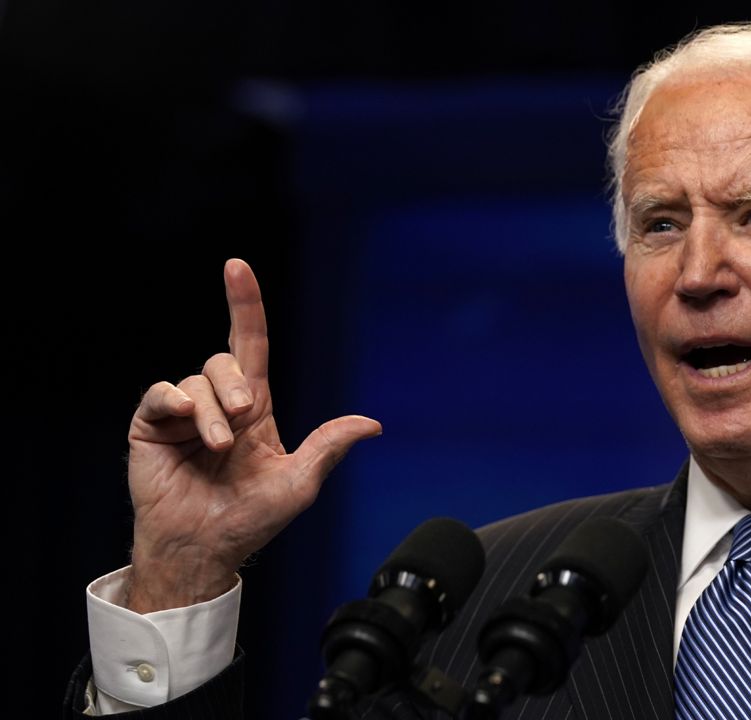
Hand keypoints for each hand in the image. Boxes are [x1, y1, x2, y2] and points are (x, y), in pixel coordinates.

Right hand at [124, 259, 381, 612]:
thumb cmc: (251, 520)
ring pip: (196, 381)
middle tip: (244, 420)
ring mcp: (183, 415)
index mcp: (255, 408)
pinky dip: (173, 401)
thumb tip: (372, 425)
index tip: (237, 267)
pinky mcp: (151, 428)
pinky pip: (159, 395)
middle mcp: (219, 404)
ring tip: (218, 447)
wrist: (203, 549)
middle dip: (236, 385)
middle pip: (224, 361)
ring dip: (212, 412)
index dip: (244, 306)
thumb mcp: (298, 483)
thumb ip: (329, 447)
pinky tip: (184, 419)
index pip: (250, 345)